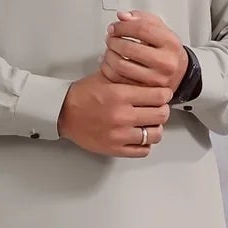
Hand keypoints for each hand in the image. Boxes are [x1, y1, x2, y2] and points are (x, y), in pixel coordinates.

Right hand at [57, 70, 171, 157]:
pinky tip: (140, 135)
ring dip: (156, 127)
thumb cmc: (83, 95)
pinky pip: (142, 150)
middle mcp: (122, 116)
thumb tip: (151, 78)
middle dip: (162, 109)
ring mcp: (119, 135)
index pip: (158, 96)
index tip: (163, 94)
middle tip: (158, 107)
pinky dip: (145, 143)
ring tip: (150, 123)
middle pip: (160, 115)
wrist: (63, 112)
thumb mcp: (106, 77)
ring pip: (155, 134)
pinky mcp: (114, 148)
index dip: (165, 94)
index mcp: (120, 95)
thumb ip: (129, 77)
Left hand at [99, 10, 188, 92]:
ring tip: (109, 49)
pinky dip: (109, 70)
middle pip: (129, 48)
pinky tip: (109, 62)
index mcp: (170, 43)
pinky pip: (119, 81)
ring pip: (122, 65)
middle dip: (113, 41)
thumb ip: (141, 19)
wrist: (179, 72)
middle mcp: (166, 62)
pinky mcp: (146, 91)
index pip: (141, 29)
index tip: (114, 27)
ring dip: (109, 55)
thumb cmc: (166, 49)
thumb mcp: (159, 29)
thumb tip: (122, 16)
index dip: (123, 26)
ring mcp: (156, 79)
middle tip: (110, 38)